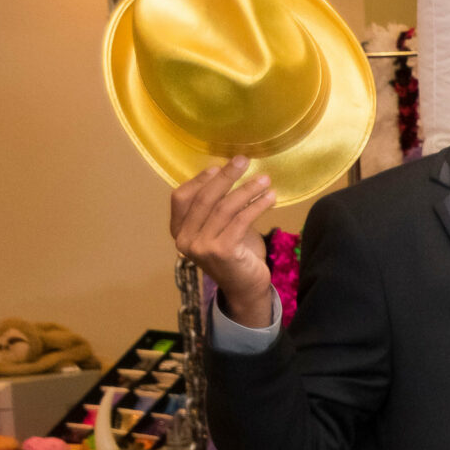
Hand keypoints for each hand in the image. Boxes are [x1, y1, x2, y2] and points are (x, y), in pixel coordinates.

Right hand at [168, 158, 278, 327]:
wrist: (246, 289)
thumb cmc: (236, 254)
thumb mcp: (222, 227)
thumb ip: (219, 207)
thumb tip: (230, 174)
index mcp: (178, 231)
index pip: (181, 198)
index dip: (199, 180)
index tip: (218, 166)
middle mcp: (184, 239)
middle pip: (204, 199)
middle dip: (226, 177)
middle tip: (244, 160)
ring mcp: (201, 247)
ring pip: (224, 208)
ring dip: (247, 190)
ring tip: (265, 180)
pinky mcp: (221, 252)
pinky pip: (240, 221)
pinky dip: (257, 206)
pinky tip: (270, 198)